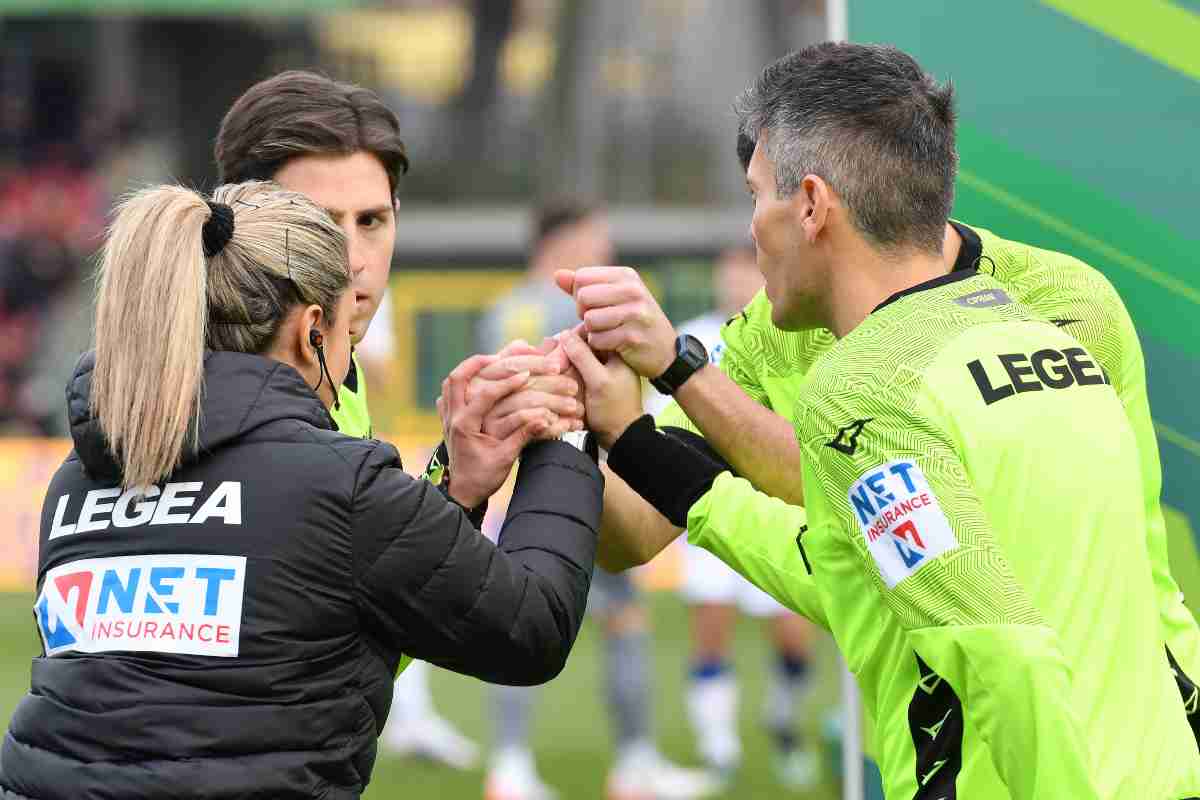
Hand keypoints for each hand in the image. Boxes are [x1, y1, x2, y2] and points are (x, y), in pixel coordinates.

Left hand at [437, 355, 547, 509]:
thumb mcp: (506, 459)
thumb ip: (523, 436)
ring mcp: (447, 418)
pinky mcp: (448, 422)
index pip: (486, 394)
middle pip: (456, 378)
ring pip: (449, 384)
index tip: (526, 374)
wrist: (462, 494)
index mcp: (466, 425)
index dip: (508, 382)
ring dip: (467, 370)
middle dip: (477, 363)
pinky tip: (474, 384)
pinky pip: (448, 395)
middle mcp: (453, 417)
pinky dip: (460, 384)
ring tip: (487, 363)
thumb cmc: (483, 479)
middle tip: (498, 356)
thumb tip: (545, 419)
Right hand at [474, 339, 584, 439]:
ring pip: (524, 404)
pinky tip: (561, 424)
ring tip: (575, 408)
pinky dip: (545, 424)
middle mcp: (479, 394)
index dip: (536, 363)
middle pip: (520, 384)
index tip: (558, 365)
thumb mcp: (505, 390)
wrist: (479, 465)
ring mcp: (486, 416)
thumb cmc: (500, 417)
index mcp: (483, 377)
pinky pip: (523, 427)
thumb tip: (527, 345)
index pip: (511, 363)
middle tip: (574, 388)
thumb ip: (514, 364)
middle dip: (552, 384)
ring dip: (554, 405)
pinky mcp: (494, 437)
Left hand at [555, 266, 677, 378]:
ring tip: (606, 332)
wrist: (666, 351)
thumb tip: (557, 275)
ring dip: (591, 331)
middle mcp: (633, 290)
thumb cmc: (634, 321)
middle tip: (598, 322)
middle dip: (583, 313)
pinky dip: (599, 346)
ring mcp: (635, 313)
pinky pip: (597, 340)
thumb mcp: (614, 297)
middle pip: (583, 297)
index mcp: (626, 275)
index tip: (593, 306)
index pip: (582, 277)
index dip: (579, 294)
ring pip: (589, 320)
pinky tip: (613, 345)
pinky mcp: (632, 337)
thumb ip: (584, 286)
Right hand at [557, 326, 643, 449]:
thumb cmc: (614, 410)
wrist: (619, 436)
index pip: (593, 333)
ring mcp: (598, 371)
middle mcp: (607, 359)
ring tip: (550, 364)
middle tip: (549, 353)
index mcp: (616, 353)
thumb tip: (565, 334)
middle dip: (565, 348)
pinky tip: (554, 374)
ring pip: (576, 357)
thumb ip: (583, 357)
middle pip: (582, 344)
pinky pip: (575, 370)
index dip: (574, 335)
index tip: (557, 341)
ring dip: (563, 360)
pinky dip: (565, 371)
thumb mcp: (599, 381)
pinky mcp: (591, 382)